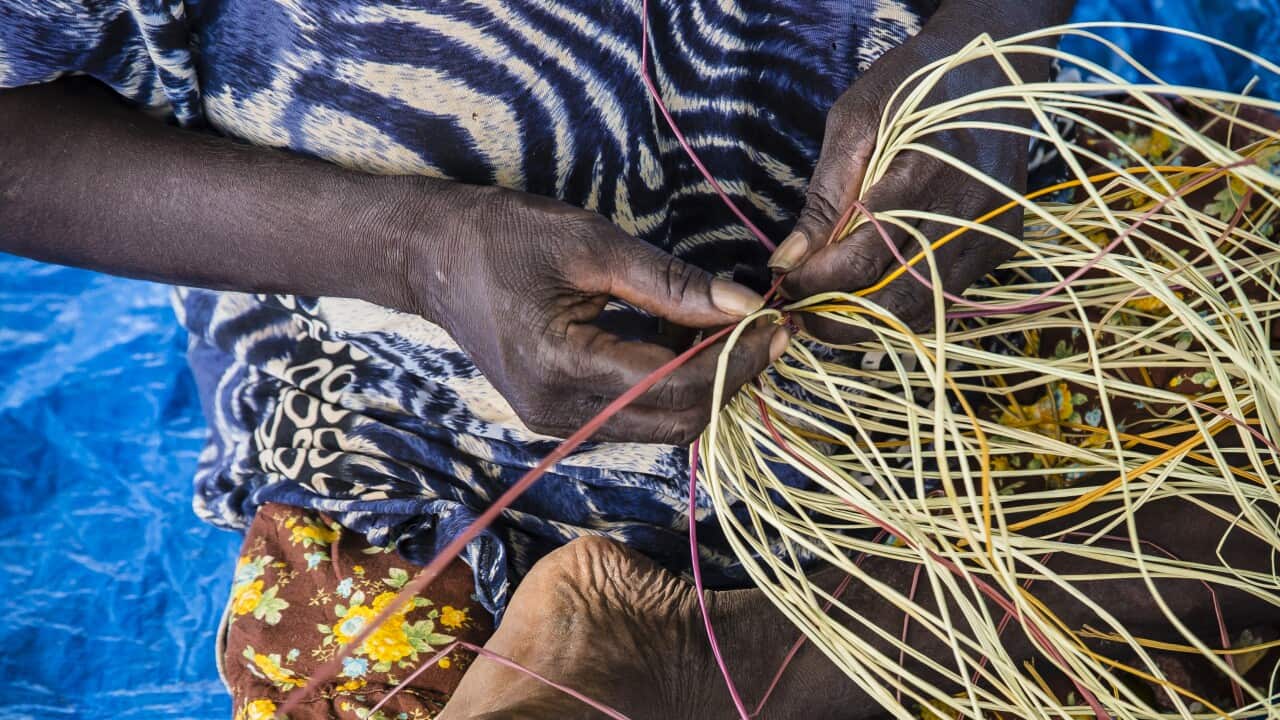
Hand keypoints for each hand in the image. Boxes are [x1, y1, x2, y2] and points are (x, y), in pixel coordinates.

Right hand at [399, 184, 788, 443]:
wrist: (430, 257)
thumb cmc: (503, 236)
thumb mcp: (590, 244)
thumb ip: (670, 282)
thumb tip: (744, 304)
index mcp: (563, 368)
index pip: (676, 384)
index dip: (736, 360)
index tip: (777, 325)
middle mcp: (561, 414)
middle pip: (676, 420)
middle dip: (730, 378)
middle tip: (768, 331)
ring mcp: (557, 424)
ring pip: (660, 424)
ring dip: (705, 385)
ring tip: (736, 333)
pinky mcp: (559, 418)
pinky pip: (635, 415)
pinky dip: (673, 386)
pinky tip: (692, 345)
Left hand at [769, 4, 1061, 343]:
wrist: (993, 71)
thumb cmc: (913, 88)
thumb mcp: (854, 122)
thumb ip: (825, 196)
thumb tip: (789, 259)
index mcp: (925, 173)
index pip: (862, 257)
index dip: (816, 282)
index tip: (785, 283)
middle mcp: (968, 212)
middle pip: (896, 298)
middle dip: (839, 317)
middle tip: (801, 313)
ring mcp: (991, 235)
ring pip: (924, 309)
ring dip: (871, 321)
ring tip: (830, 309)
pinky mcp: (1002, 247)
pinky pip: (946, 297)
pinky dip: (905, 306)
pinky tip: (874, 292)